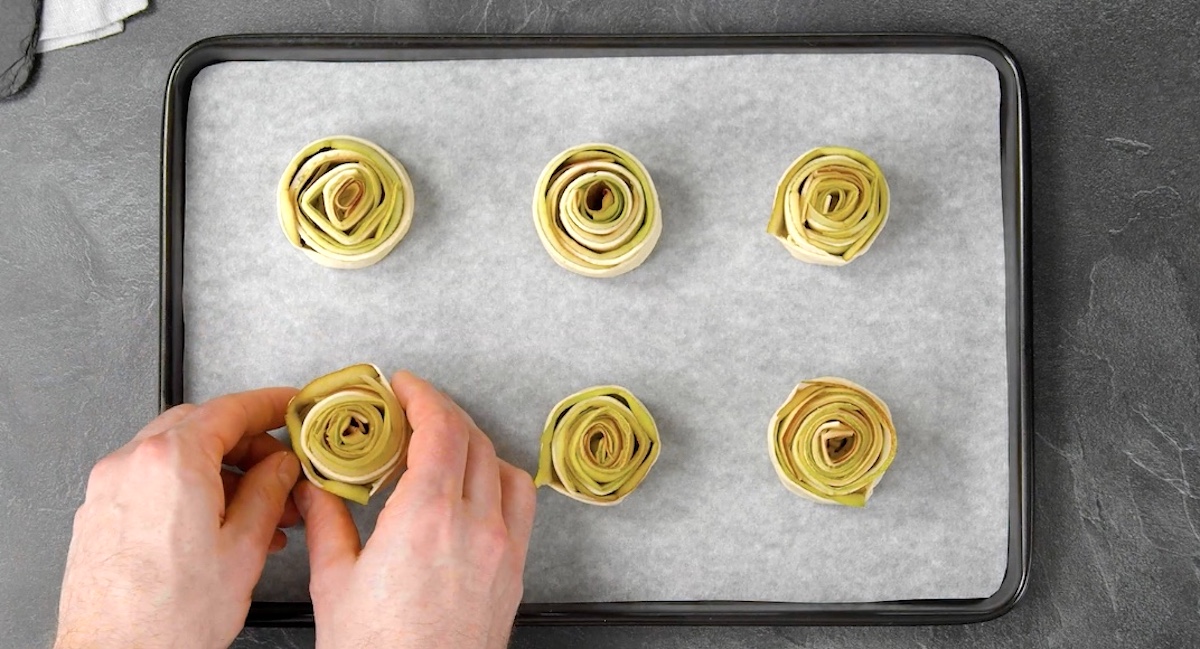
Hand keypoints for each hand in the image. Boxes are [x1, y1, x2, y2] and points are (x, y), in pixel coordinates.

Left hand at [55, 389, 302, 648]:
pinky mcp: (100, 513)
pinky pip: (153, 481)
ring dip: (219, 470)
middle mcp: (133, 464)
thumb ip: (269, 491)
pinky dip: (189, 487)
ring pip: (175, 455)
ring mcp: (110, 488)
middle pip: (200, 426)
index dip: (270, 405)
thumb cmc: (169, 618)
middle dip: (246, 443)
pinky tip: (218, 522)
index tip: (290, 406)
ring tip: (257, 508)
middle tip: (280, 465)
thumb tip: (281, 467)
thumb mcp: (245, 547)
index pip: (230, 409)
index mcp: (173, 462)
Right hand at [296, 372, 536, 648]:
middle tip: (411, 408)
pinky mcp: (515, 571)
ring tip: (442, 442)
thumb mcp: (334, 584)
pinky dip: (499, 477)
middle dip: (442, 411)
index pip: (440, 428)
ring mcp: (503, 548)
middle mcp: (475, 525)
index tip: (403, 385)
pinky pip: (521, 503)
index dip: (422, 395)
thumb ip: (327, 521)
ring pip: (503, 466)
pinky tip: (476, 485)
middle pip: (472, 439)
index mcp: (426, 518)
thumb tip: (314, 486)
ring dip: (474, 441)